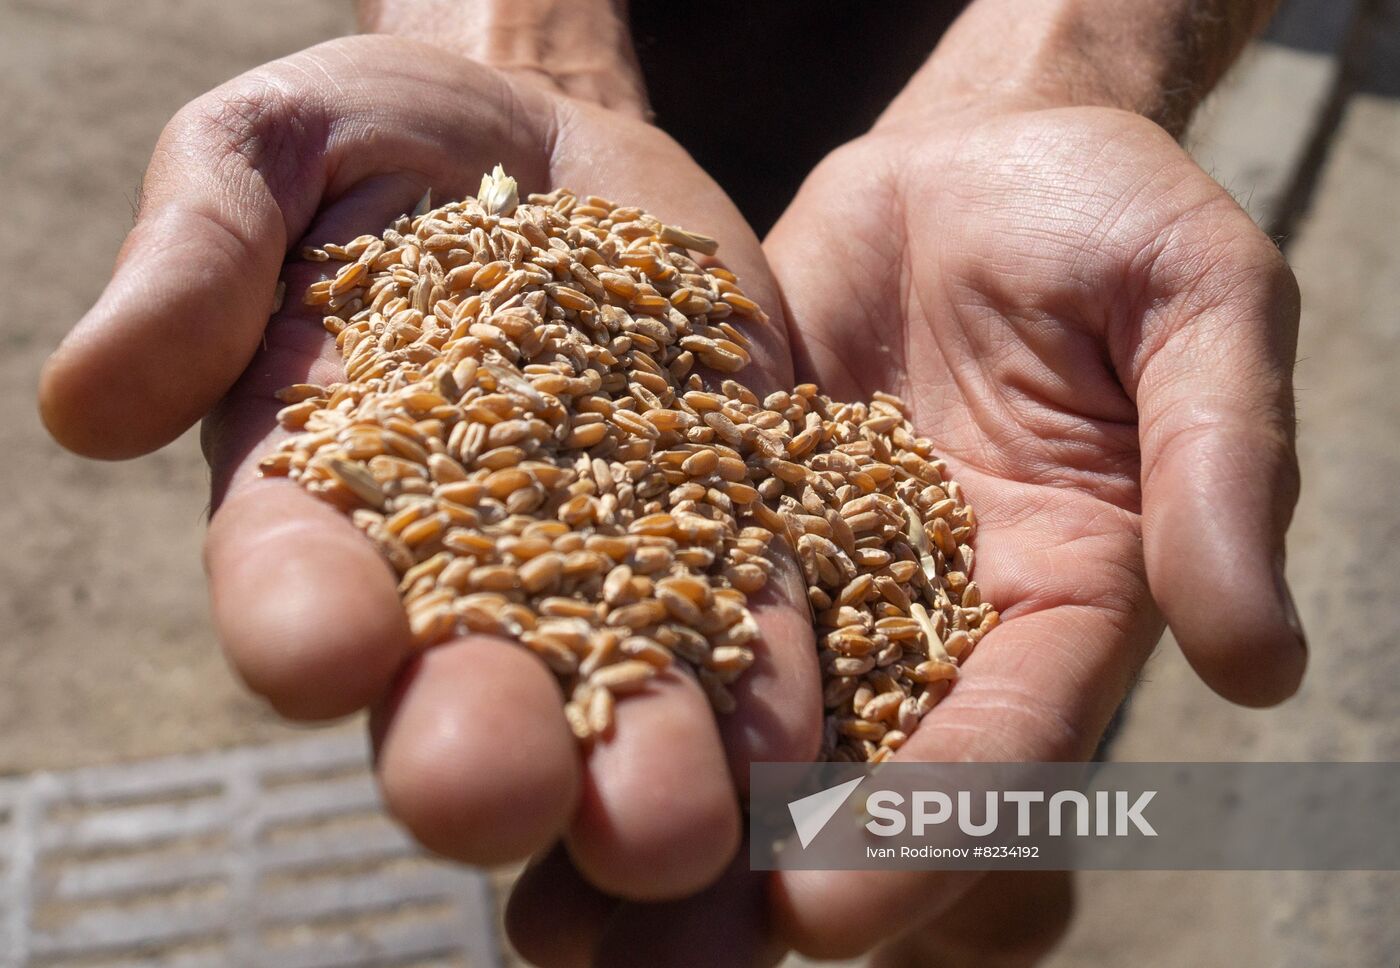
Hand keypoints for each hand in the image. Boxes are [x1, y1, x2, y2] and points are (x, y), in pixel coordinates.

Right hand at [38, 33, 820, 901]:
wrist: (552, 147)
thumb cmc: (385, 148)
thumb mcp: (275, 149)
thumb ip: (197, 255)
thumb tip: (83, 401)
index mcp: (326, 494)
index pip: (294, 575)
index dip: (298, 615)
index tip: (318, 648)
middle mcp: (464, 573)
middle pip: (463, 685)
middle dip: (476, 747)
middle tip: (497, 797)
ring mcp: (616, 569)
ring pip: (623, 702)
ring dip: (642, 782)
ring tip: (672, 844)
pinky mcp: (737, 541)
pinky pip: (758, 634)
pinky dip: (774, 704)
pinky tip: (796, 774)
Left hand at [501, 99, 1305, 965]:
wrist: (976, 164)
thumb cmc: (1109, 219)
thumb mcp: (1197, 304)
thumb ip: (1222, 468)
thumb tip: (1262, 665)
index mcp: (1064, 605)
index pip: (1002, 751)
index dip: (920, 835)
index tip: (819, 912)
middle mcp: (932, 620)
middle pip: (848, 784)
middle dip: (751, 883)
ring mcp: (818, 578)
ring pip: (735, 728)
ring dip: (649, 824)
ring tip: (543, 922)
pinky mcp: (723, 515)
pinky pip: (660, 610)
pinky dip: (599, 683)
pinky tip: (515, 748)